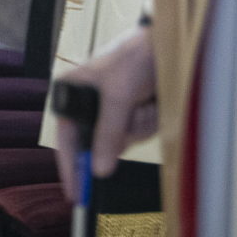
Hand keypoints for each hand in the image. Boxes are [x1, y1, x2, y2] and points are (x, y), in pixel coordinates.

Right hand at [53, 27, 158, 199]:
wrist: (168, 42)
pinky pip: (140, 133)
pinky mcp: (133, 112)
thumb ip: (107, 133)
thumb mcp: (118, 95)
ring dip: (141, 124)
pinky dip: (150, 122)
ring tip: (147, 99)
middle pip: (101, 142)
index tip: (76, 195)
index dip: (72, 167)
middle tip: (137, 112)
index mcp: (72, 92)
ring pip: (124, 140)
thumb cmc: (134, 58)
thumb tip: (98, 170)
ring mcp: (113, 109)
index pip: (67, 138)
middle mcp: (89, 103)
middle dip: (125, 131)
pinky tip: (153, 102)